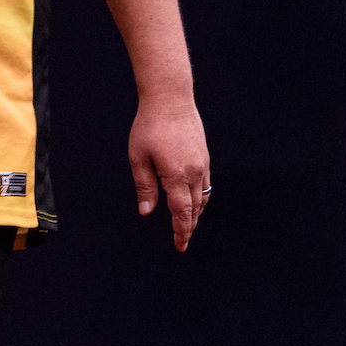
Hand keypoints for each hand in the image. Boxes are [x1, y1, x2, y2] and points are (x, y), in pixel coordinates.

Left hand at [129, 93, 210, 251]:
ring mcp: (202, 164)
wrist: (170, 98)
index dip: (181, 231)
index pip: (181, 212)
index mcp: (176, 175)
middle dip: (188, 226)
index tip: (180, 246)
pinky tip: (193, 201)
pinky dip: (200, 198)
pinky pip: (205, 184)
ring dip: (195, 213)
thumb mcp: (139, 158)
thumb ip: (144, 187)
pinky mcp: (204, 156)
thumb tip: (147, 212)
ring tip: (187, 225)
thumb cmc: (149, 126)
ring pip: (202, 197)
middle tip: (182, 241)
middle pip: (194, 208)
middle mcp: (194, 172)